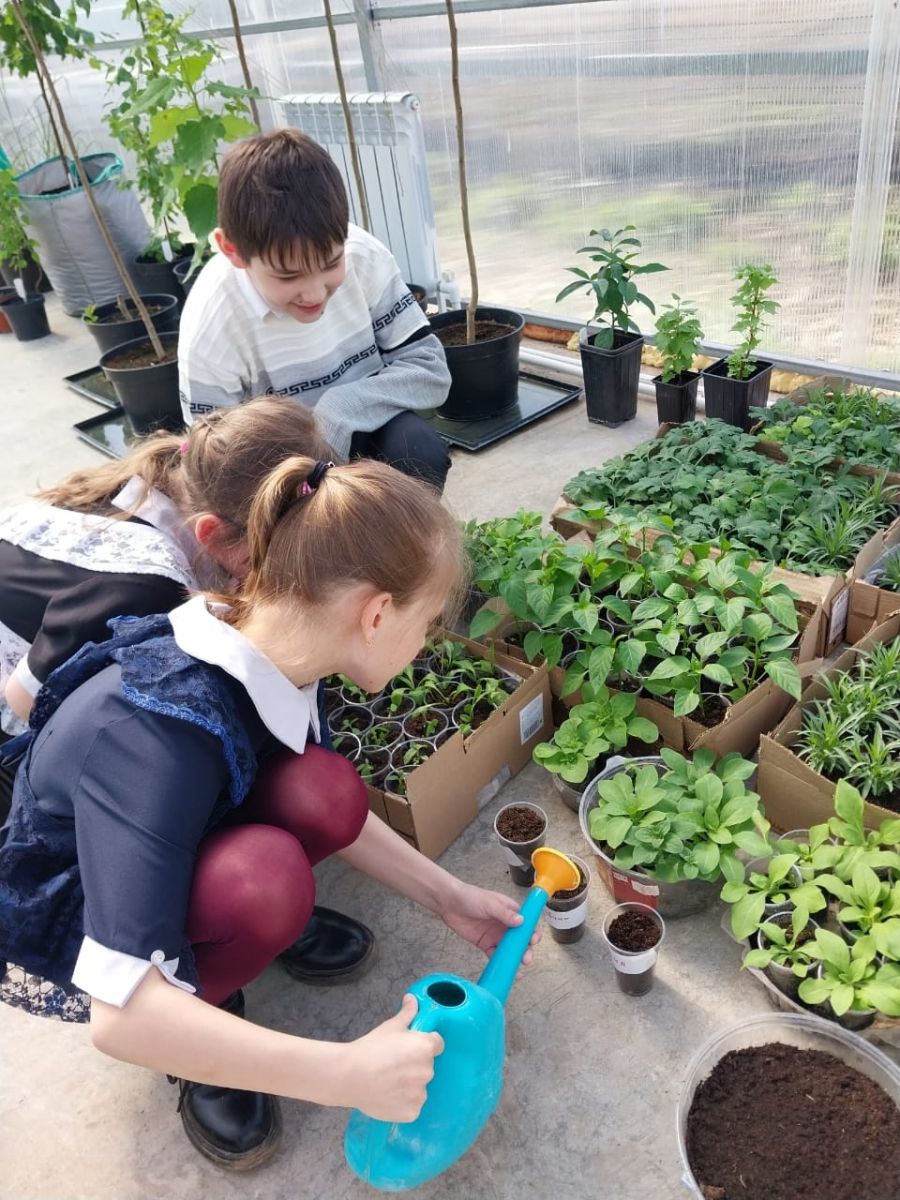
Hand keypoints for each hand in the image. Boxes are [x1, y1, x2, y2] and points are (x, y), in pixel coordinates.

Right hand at [344, 994, 443, 1121]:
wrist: (350, 1076)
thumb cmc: (370, 1048)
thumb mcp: (390, 1027)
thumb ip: (407, 1013)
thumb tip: (413, 999)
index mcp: (426, 1048)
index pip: (437, 1044)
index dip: (424, 1044)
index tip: (409, 1048)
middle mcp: (428, 1071)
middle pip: (426, 1066)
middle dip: (414, 1065)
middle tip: (393, 1064)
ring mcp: (420, 1094)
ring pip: (419, 1087)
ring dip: (409, 1085)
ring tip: (388, 1082)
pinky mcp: (412, 1112)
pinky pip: (412, 1105)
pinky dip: (403, 1102)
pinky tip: (388, 1096)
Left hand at [440, 880, 540, 961]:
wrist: (448, 903)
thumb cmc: (470, 897)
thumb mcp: (489, 903)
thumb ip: (505, 913)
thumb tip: (521, 921)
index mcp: (510, 911)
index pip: (526, 923)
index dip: (532, 933)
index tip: (533, 941)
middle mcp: (505, 924)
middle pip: (520, 940)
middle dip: (525, 950)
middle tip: (526, 959)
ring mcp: (495, 935)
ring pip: (509, 950)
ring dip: (515, 959)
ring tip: (518, 969)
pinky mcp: (485, 944)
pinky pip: (495, 955)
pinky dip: (501, 963)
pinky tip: (505, 971)